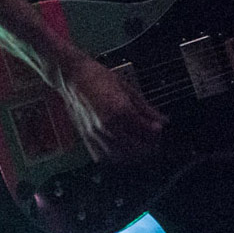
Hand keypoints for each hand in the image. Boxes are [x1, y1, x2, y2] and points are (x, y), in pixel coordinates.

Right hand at [50, 53, 166, 162]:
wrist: (72, 76)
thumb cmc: (98, 77)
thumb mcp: (127, 88)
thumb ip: (145, 108)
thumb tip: (161, 119)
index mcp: (120, 110)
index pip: (146, 131)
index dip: (156, 133)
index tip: (159, 129)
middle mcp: (108, 125)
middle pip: (136, 147)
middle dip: (148, 146)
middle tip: (153, 141)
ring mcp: (95, 133)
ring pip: (121, 156)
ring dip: (133, 155)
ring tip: (140, 146)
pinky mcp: (86, 137)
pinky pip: (104, 156)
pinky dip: (116, 157)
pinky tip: (122, 150)